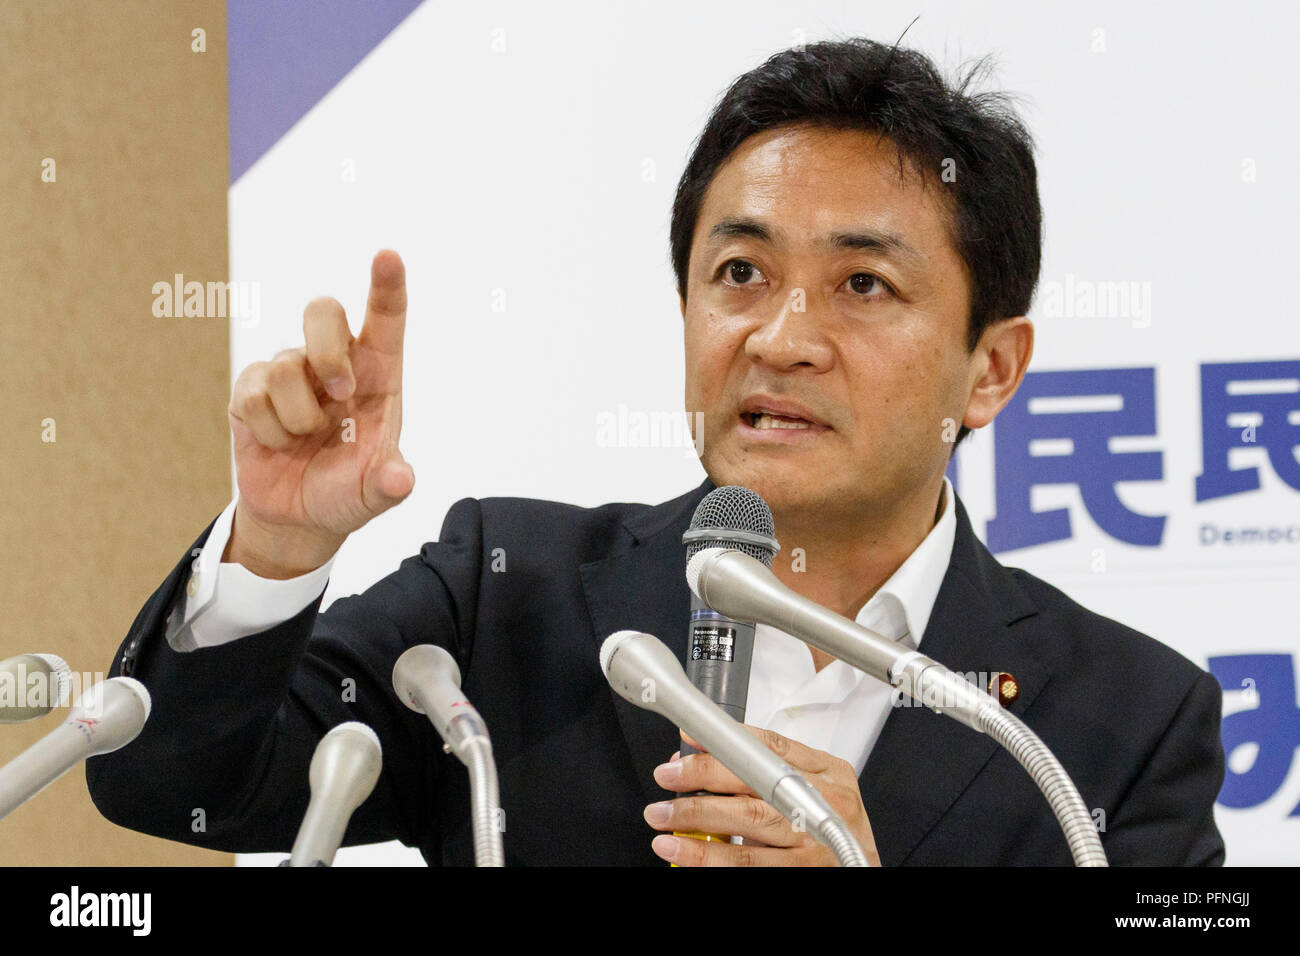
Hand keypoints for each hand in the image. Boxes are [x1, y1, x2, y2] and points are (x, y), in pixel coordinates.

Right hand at [225, 250, 413, 576]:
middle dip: (327, 349)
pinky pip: (253, 395)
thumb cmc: (348, 491)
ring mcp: (291, 372)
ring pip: (285, 366)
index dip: (387, 286)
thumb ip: (390, 484)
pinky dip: (269, 430)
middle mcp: (335, 363)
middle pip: (323, 311)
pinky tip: (279, 444)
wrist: (300, 517)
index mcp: (377, 375)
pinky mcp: (252, 390)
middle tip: (341, 393)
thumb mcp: (375, 493)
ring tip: (307, 440)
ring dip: (298, 417)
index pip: (385, 319)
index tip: (388, 256)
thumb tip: (399, 478)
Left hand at [644, 727, 881, 865]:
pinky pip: (750, 868)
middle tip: (667, 779)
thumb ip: (769, 765)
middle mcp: (822, 807)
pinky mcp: (800, 875)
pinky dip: (714, 861)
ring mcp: (812, 846)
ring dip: (698, 827)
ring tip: (663, 822)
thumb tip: (701, 750)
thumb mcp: (815, 784)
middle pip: (756, 788)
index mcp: (828, 774)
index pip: (772, 747)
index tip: (689, 741)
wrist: (859, 868)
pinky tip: (686, 855)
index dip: (727, 742)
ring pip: (748, 832)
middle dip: (703, 781)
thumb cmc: (832, 823)